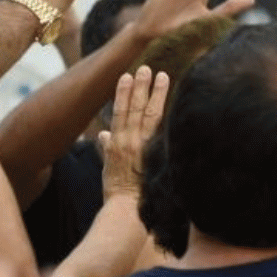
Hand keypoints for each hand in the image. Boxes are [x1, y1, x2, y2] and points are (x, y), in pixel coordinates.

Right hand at [98, 67, 167, 199]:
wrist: (125, 208)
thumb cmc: (116, 189)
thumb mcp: (107, 166)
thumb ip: (106, 148)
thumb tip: (103, 135)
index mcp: (116, 143)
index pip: (120, 111)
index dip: (123, 92)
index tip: (127, 75)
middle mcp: (128, 141)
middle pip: (135, 108)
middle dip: (140, 87)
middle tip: (146, 67)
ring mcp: (142, 147)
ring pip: (149, 115)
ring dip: (155, 94)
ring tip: (161, 75)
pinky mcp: (153, 154)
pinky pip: (160, 130)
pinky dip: (166, 114)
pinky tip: (173, 101)